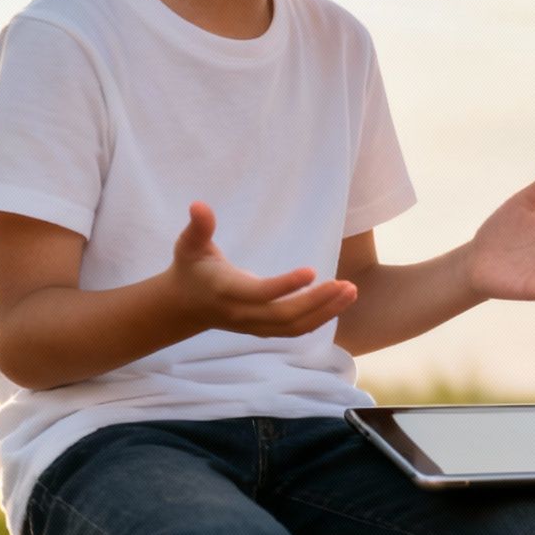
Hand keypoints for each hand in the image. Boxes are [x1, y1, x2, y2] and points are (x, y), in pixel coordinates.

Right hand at [166, 202, 357, 336]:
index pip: (260, 293)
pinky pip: (295, 330)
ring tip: (351, 291)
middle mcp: (242, 314)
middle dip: (317, 302)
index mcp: (226, 291)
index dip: (285, 285)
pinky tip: (340, 301)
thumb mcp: (189, 244)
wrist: (184, 306)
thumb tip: (198, 205)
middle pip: (284, 316)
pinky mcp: (263, 330)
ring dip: (326, 311)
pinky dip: (320, 318)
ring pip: (295, 327)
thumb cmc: (190, 268)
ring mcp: (254, 326)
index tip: (312, 271)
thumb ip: (198, 226)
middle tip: (346, 285)